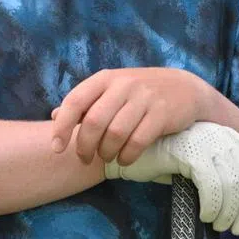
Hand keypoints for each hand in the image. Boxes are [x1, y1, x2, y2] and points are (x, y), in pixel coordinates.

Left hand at [51, 68, 211, 164]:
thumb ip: (85, 102)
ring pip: (115, 134)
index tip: (57, 147)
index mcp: (105, 78)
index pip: (75, 101)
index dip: (62, 126)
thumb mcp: (111, 90)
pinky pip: (138, 141)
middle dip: (85, 146)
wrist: (185, 88)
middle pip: (94, 122)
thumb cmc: (140, 92)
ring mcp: (144, 98)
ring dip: (107, 153)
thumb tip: (53, 115)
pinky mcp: (162, 113)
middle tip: (85, 158)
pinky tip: (124, 159)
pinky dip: (127, 156)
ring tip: (107, 158)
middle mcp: (123, 85)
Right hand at [104, 121, 238, 234]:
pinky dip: (212, 205)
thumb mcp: (199, 166)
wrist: (129, 150)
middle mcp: (221, 135)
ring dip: (228, 211)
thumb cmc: (166, 162)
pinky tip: (204, 215)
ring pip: (232, 183)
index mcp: (228, 136)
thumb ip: (221, 176)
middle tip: (234, 229)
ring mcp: (206, 140)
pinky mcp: (189, 150)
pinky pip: (211, 184)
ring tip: (216, 224)